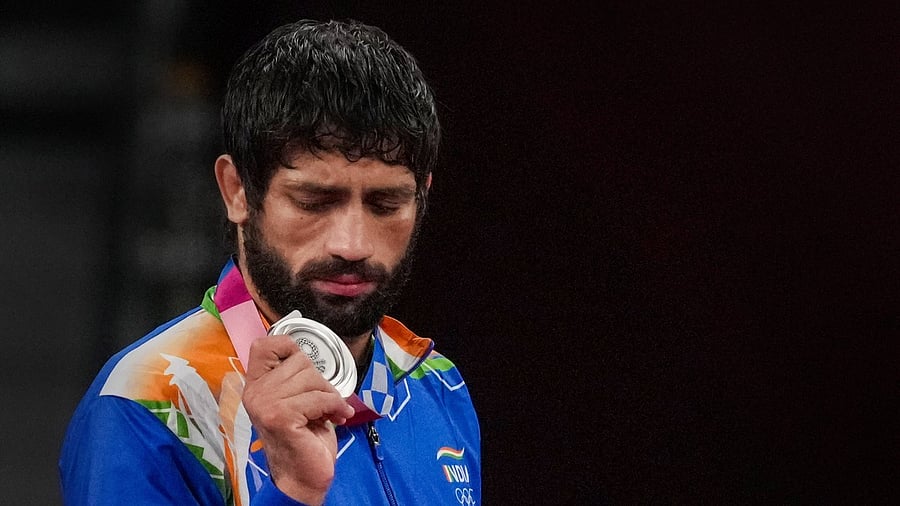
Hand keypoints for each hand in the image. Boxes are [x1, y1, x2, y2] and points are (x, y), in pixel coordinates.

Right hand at [242, 334, 355, 504]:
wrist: (302, 477)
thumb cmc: (303, 438)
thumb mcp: (296, 400)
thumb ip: (294, 378)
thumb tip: (308, 354)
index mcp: (255, 385)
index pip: (264, 345)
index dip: (290, 348)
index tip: (307, 369)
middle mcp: (255, 393)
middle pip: (300, 361)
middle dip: (320, 381)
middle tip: (323, 403)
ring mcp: (265, 404)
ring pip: (312, 378)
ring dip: (330, 396)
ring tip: (328, 413)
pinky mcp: (281, 417)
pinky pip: (319, 398)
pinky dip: (335, 407)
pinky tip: (337, 418)